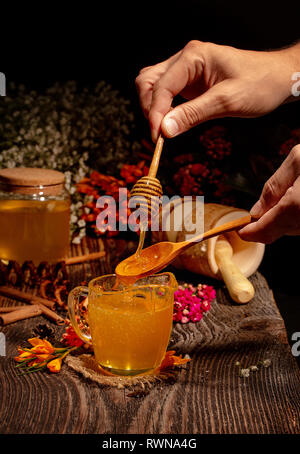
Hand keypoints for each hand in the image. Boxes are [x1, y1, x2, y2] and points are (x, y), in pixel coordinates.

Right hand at [135, 40, 298, 141]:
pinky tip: (171, 122)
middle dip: (149, 107)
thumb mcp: (228, 101)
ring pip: (153, 86)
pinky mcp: (189, 82)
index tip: (157, 136)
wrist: (277, 79)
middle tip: (158, 133)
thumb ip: (193, 114)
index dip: (155, 112)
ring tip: (164, 129)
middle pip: (148, 81)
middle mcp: (186, 59)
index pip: (161, 86)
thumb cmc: (259, 83)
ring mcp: (186, 71)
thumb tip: (165, 129)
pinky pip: (166, 94)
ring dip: (153, 107)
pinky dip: (163, 109)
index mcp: (194, 56)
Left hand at [239, 145, 299, 243]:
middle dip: (268, 221)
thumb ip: (275, 187)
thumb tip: (257, 210)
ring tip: (294, 193)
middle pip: (280, 231)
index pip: (265, 230)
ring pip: (295, 228)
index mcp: (297, 207)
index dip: (250, 231)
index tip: (240, 229)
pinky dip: (299, 215)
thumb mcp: (299, 160)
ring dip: (286, 217)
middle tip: (266, 205)